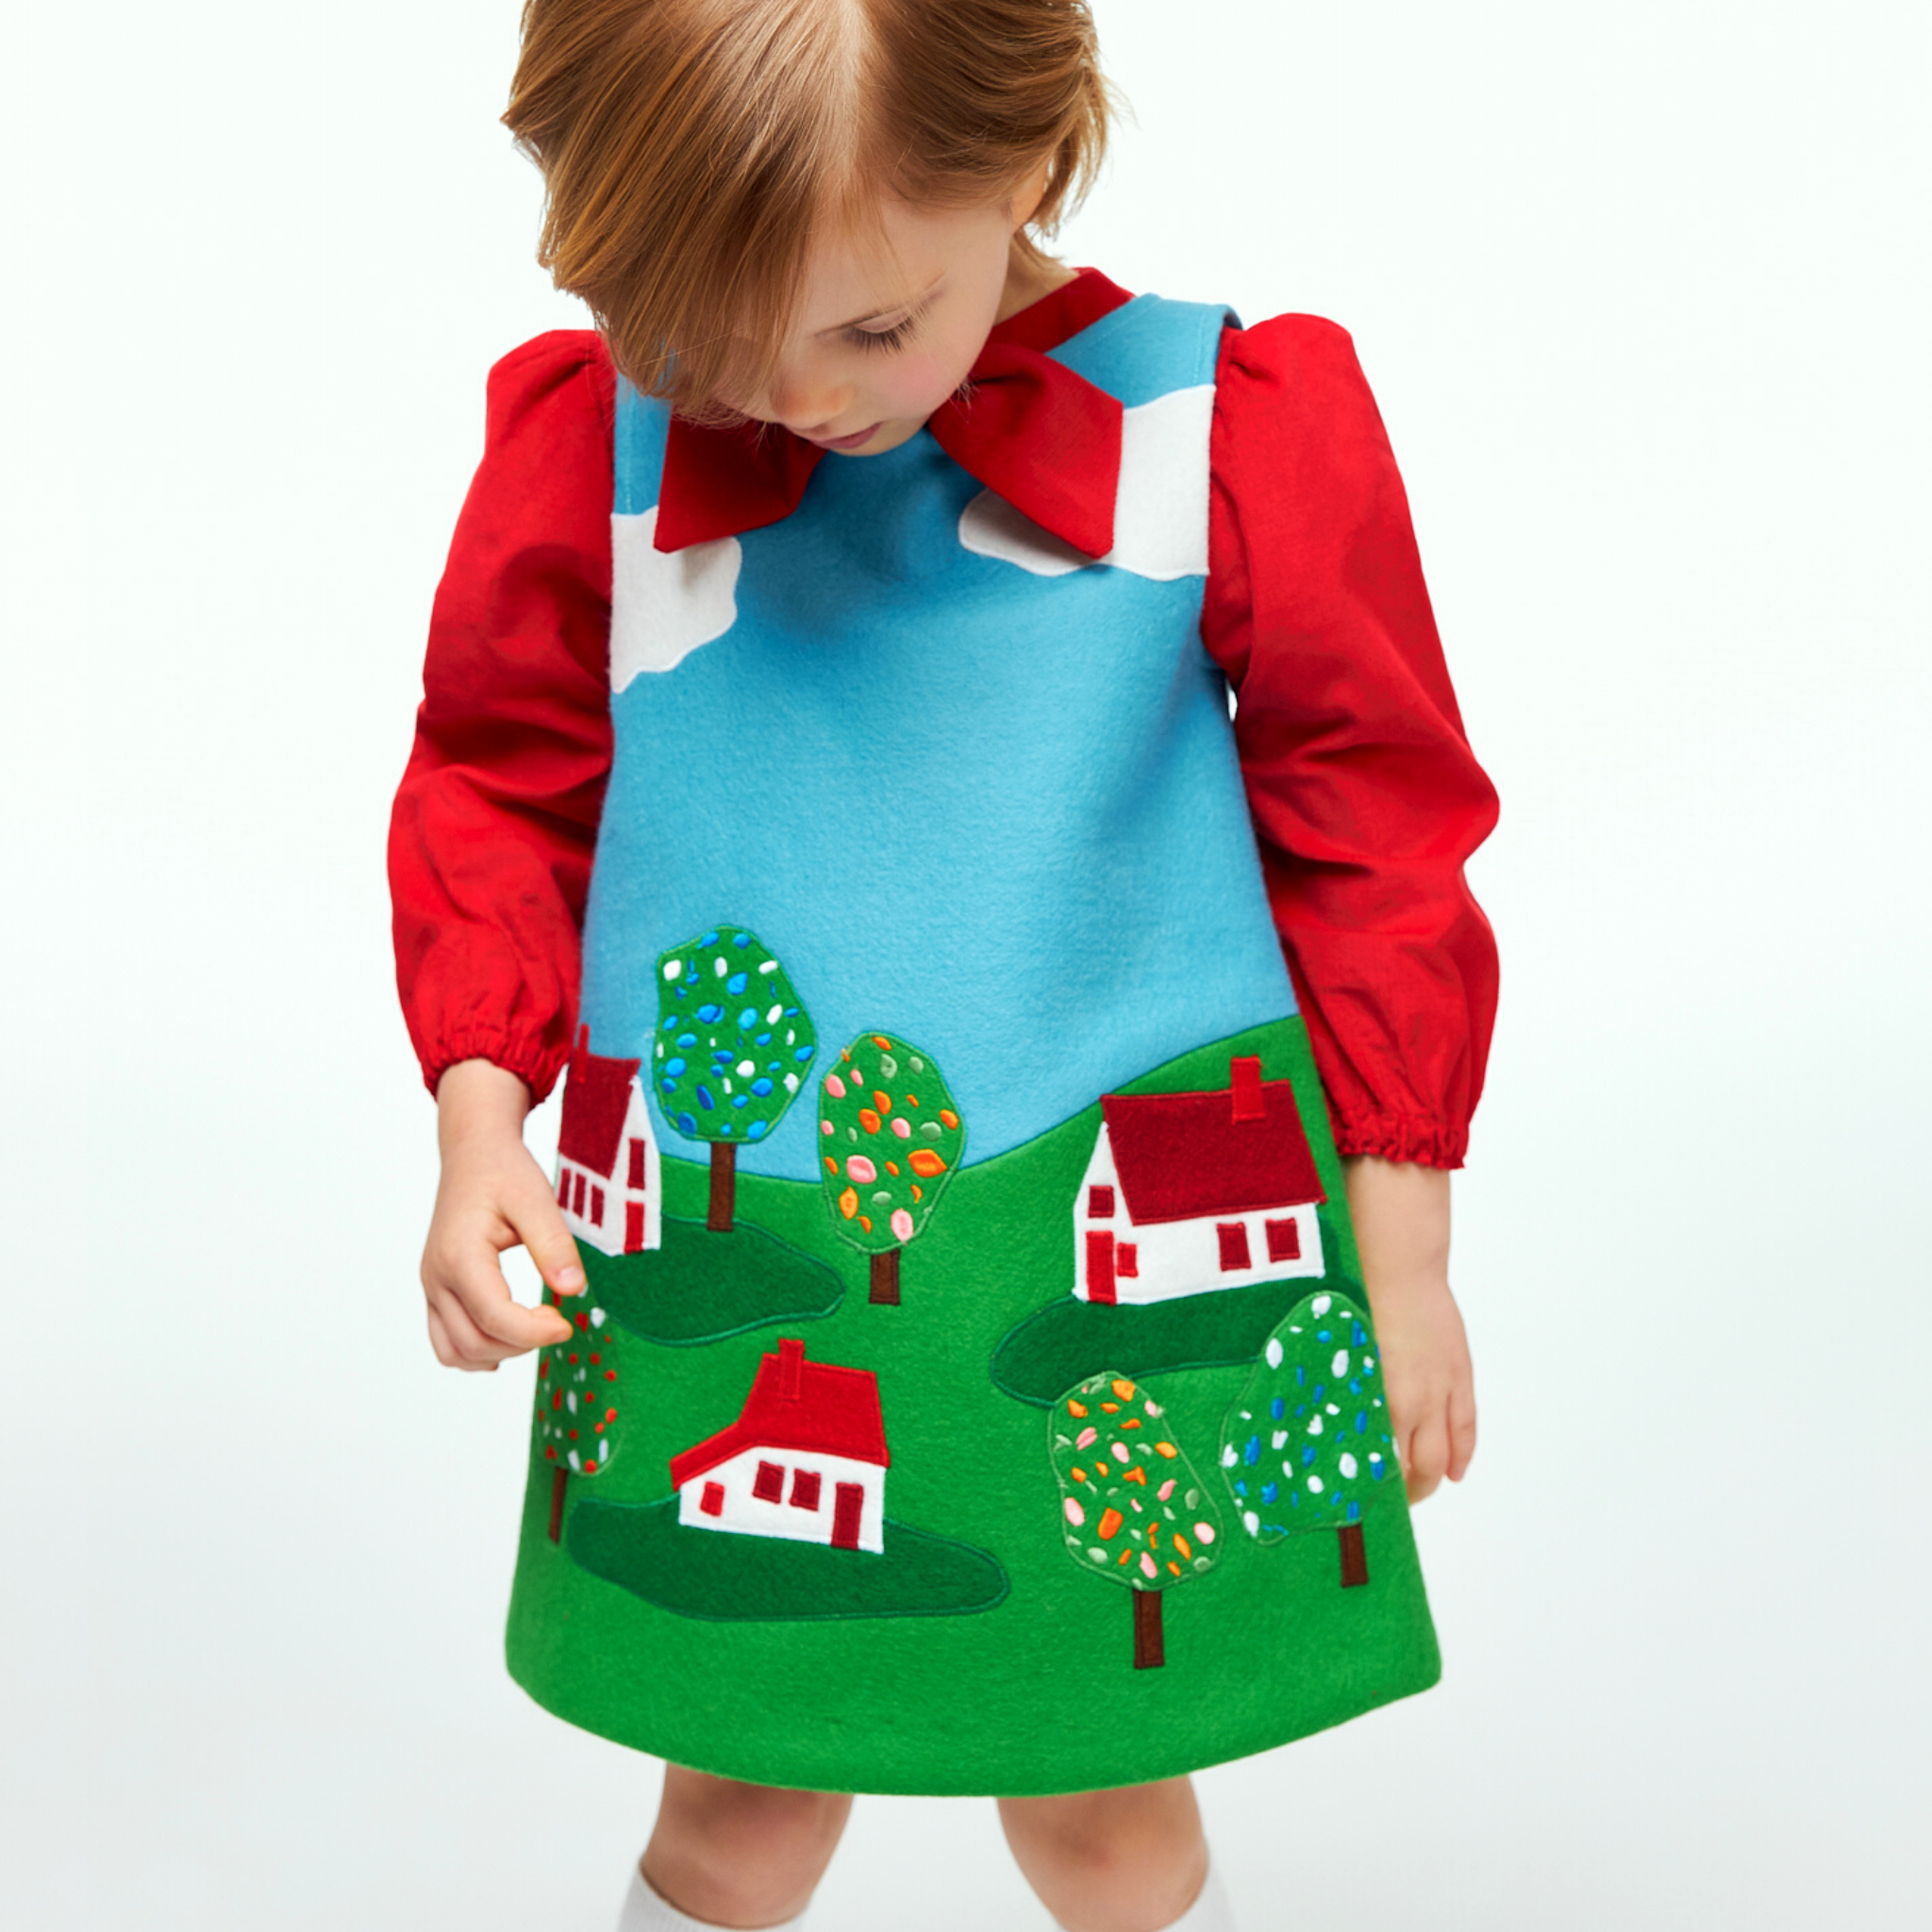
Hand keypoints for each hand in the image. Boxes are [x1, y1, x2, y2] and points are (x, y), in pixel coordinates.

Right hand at [419, 1058, 584, 1370]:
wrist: (474, 1154)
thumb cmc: (504, 1173)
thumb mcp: (537, 1200)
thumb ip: (554, 1245)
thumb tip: (573, 1291)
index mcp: (459, 1255)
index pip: (493, 1316)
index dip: (534, 1332)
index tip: (567, 1325)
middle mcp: (436, 1276)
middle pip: (473, 1341)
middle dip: (521, 1343)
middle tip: (557, 1322)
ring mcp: (432, 1286)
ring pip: (454, 1351)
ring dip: (498, 1352)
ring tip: (534, 1329)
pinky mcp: (436, 1290)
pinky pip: (445, 1341)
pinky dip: (475, 1351)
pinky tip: (508, 1338)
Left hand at [1342, 1156, 1476, 1502]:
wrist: (1397, 1261)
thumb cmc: (1352, 1300)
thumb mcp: (1335, 1352)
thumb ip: (1332, 1391)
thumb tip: (1313, 1425)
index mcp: (1374, 1396)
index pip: (1374, 1461)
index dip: (1367, 1487)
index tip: (1353, 1502)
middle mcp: (1411, 1399)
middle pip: (1414, 1467)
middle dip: (1401, 1492)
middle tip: (1384, 1505)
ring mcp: (1441, 1388)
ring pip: (1443, 1454)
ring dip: (1430, 1479)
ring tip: (1415, 1493)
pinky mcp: (1459, 1373)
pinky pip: (1466, 1426)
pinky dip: (1462, 1454)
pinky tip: (1454, 1472)